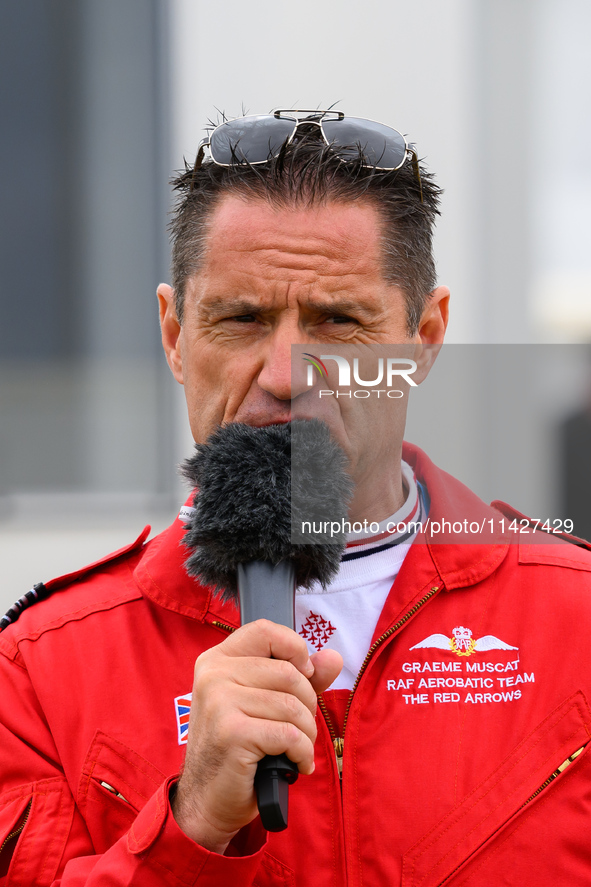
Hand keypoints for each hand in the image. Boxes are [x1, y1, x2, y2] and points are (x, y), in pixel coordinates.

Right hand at [171, 619, 341, 853]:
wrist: (207, 800)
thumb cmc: (238, 749)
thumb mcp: (266, 705)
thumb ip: (300, 678)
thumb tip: (333, 658)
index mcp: (218, 660)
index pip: (266, 631)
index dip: (295, 649)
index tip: (304, 676)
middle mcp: (214, 674)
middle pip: (288, 673)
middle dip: (307, 705)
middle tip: (300, 728)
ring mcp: (219, 702)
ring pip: (292, 706)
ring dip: (306, 733)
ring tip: (297, 748)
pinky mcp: (231, 732)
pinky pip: (289, 735)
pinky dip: (302, 753)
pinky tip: (297, 764)